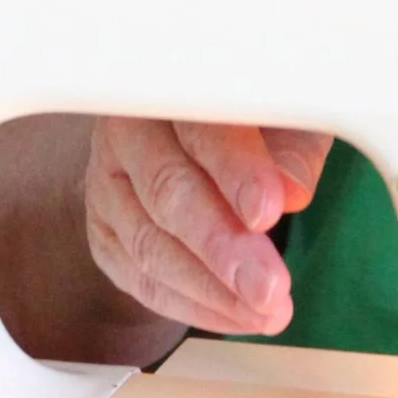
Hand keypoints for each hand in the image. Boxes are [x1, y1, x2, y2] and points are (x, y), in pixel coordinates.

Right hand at [82, 119, 332, 338]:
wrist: (199, 133)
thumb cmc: (253, 117)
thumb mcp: (288, 113)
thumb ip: (292, 147)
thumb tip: (291, 191)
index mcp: (174, 81)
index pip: (200, 126)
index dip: (234, 170)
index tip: (268, 211)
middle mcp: (128, 129)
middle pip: (167, 190)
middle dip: (222, 246)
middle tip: (269, 287)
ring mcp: (108, 183)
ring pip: (148, 243)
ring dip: (212, 289)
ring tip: (267, 312)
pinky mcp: (105, 231)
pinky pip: (140, 278)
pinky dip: (191, 304)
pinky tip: (235, 316)